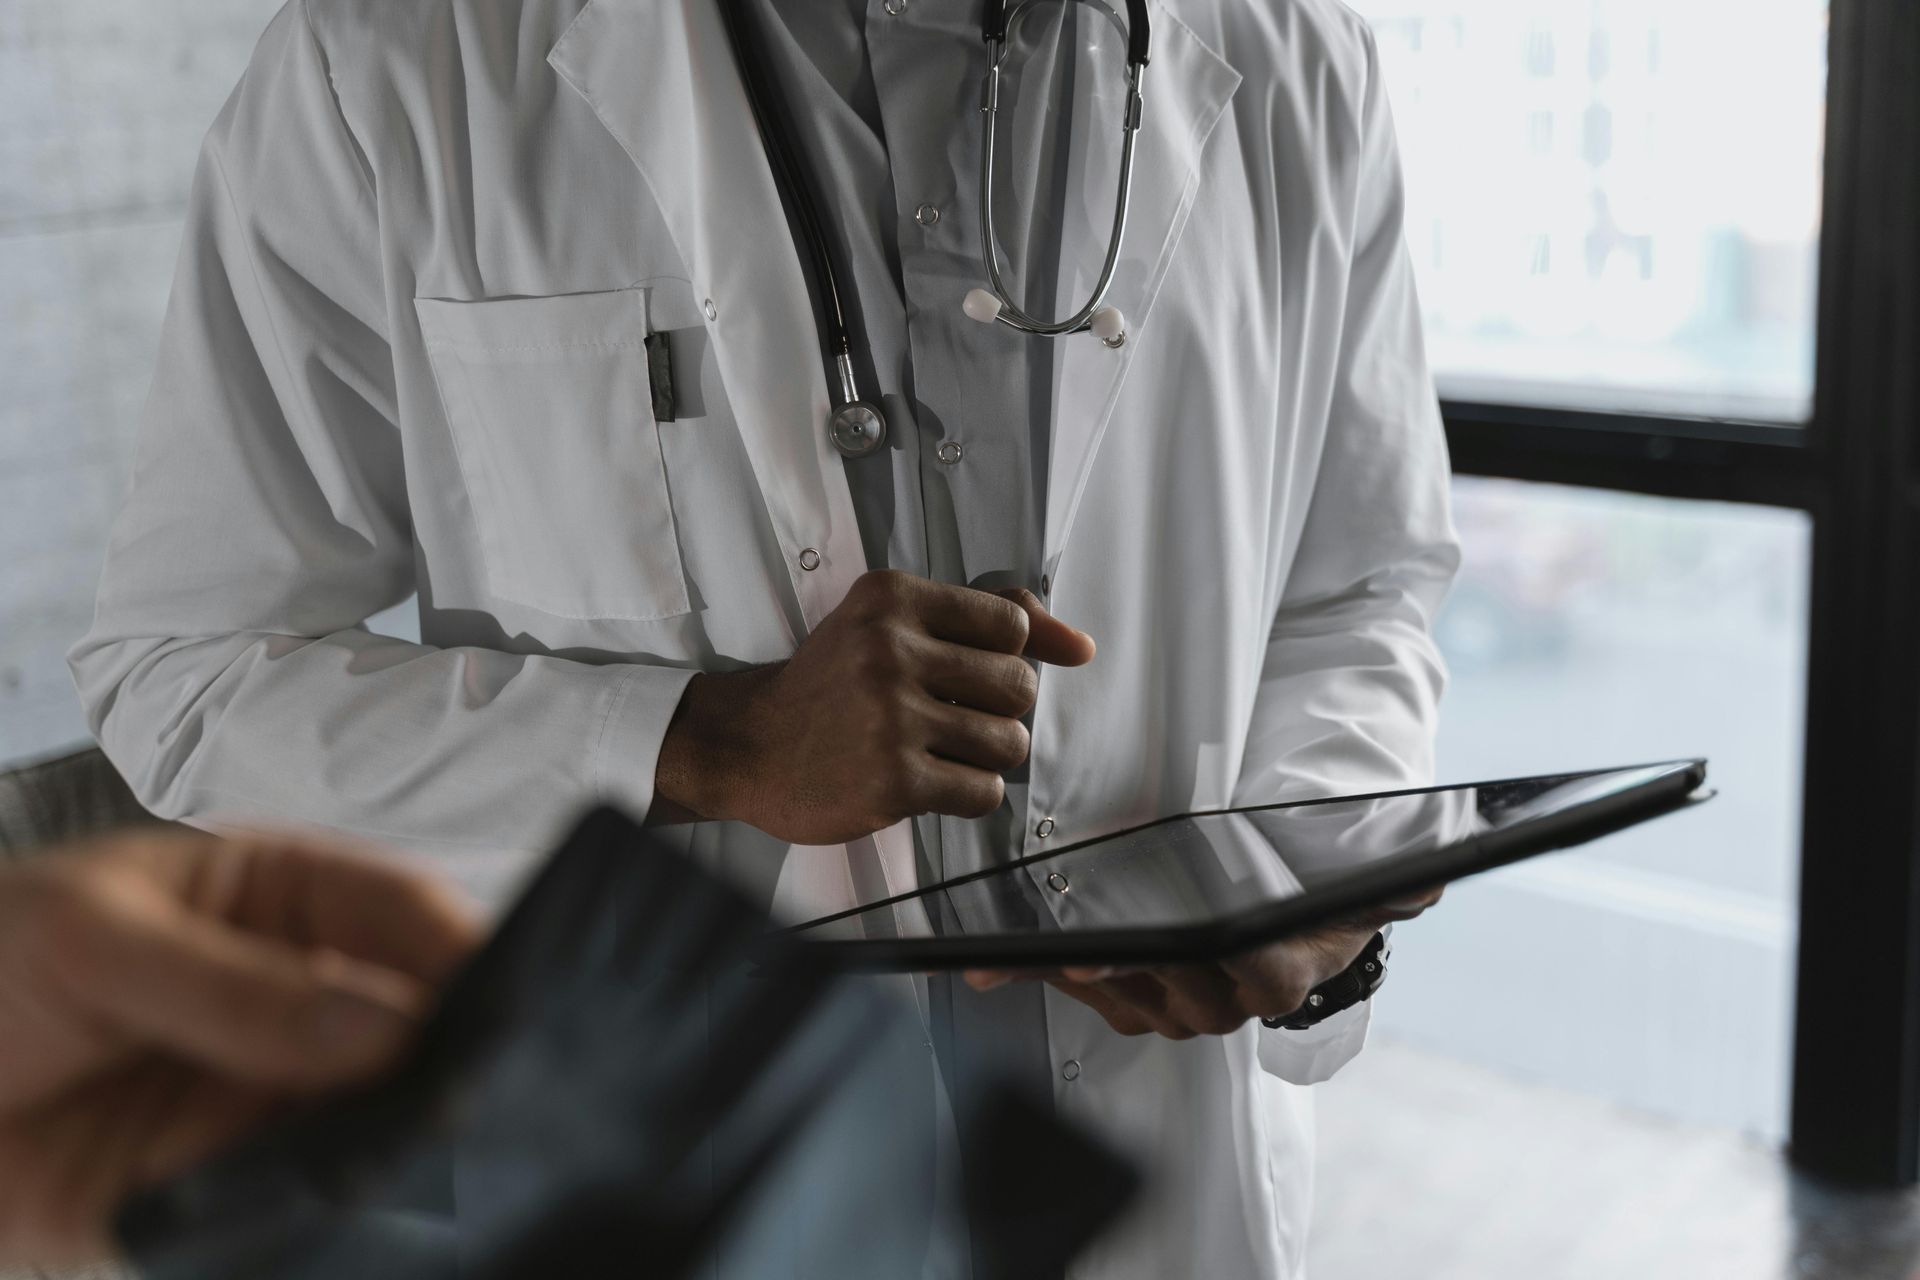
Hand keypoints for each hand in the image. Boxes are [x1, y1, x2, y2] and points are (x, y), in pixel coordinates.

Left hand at [0, 828, 480, 1269]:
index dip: (467, 953)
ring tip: (429, 1154)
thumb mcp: (95, 940)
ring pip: (377, 1121)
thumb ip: (236, 986)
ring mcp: (276, 1102)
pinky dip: (338, 1209)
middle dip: (455, 1056)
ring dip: (403, 1141)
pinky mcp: (235, 1196)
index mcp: (290, 903)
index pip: (408, 916)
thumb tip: (388, 1023)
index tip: (509, 1001)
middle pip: (417, 1026)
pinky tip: (360, 1208)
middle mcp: (307, 1002)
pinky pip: (308, 1203)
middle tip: (482, 1091)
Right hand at [656, 571, 1096, 844]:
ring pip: (1008, 742)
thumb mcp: (889, 625)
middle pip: (1019, 685)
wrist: (748, 745)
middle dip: (999, 710)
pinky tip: (929, 779)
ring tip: (944, 750)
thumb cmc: (827, 686)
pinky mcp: (894, 778)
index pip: (1011, 623)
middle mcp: (890, 650)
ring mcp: (891, 716)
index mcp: (892, 598)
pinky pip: (983, 791)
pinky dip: (968, 793)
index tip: (975, 673)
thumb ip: (984, 620)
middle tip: (955, 717)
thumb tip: (1079, 644)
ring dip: (987, 756)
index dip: (1006, 656)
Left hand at [963, 890, 1442, 1038]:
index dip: (1198, 970)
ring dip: (1070, 975)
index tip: (1158, 948)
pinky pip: (1083, 994)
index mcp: (1282, 973)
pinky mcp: (1131, 997)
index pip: (1247, 982)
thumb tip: (1435, 879)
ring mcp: (1179, 1007)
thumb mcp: (1354, 882)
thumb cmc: (1311, 887)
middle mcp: (1229, 1002)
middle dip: (1120, 971)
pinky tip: (993, 968)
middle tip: (1074, 948)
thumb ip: (1400, 883)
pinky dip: (1035, 978)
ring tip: (1026, 950)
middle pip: (1169, 995)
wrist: (1292, 919)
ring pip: (1119, 998)